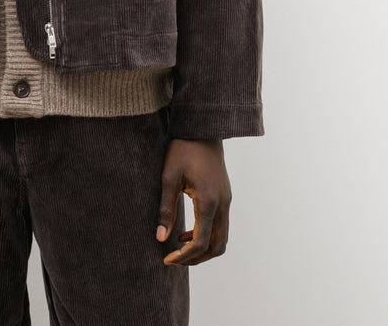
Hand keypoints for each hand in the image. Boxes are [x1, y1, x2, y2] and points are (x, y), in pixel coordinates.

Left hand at [156, 138, 230, 265]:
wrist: (202, 128)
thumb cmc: (183, 149)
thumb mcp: (169, 177)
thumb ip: (166, 208)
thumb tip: (160, 238)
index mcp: (208, 202)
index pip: (200, 242)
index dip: (184, 256)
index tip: (167, 260)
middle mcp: (222, 204)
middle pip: (217, 246)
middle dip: (197, 258)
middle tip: (175, 260)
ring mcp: (226, 200)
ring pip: (221, 237)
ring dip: (203, 248)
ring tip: (179, 247)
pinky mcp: (225, 195)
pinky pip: (221, 224)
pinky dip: (207, 234)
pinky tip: (186, 230)